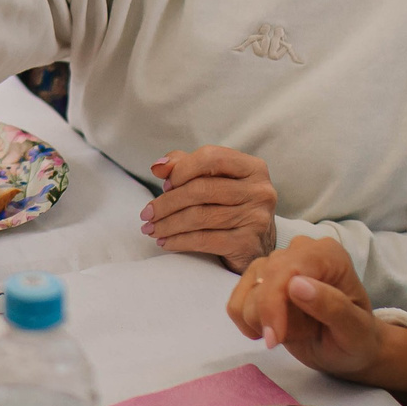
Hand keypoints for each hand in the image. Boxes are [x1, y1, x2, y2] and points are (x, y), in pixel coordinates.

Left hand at [142, 145, 277, 267]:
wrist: (256, 248)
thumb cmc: (230, 208)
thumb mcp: (213, 181)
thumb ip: (185, 166)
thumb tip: (158, 166)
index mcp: (253, 168)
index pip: (211, 157)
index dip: (182, 169)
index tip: (164, 184)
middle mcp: (260, 190)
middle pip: (201, 189)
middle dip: (167, 202)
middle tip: (146, 213)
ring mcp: (256, 218)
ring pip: (199, 216)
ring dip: (168, 224)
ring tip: (150, 229)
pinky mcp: (248, 244)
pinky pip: (203, 240)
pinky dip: (178, 241)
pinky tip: (165, 242)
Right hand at [225, 236, 406, 393]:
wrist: (348, 349)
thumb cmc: (356, 339)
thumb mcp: (354, 330)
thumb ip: (332, 306)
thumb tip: (296, 284)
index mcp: (327, 254)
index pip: (285, 269)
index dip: (272, 304)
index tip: (274, 339)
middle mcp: (299, 251)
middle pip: (263, 279)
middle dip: (272, 318)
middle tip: (296, 337)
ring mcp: (277, 264)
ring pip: (246, 293)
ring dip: (264, 322)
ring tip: (294, 331)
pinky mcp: (260, 280)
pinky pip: (236, 301)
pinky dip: (248, 323)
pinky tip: (272, 330)